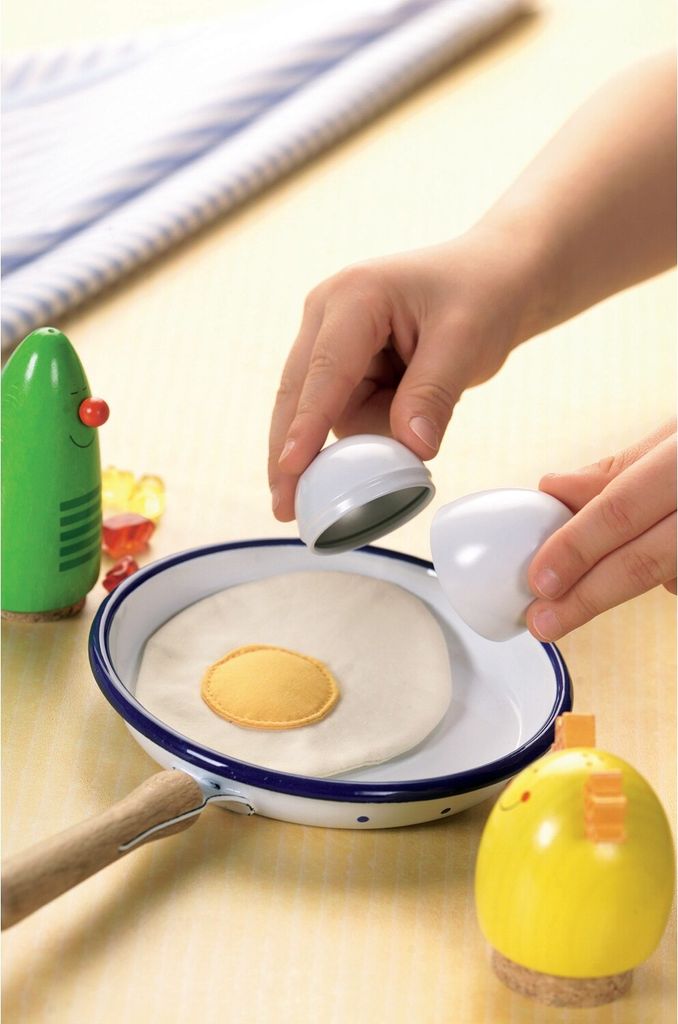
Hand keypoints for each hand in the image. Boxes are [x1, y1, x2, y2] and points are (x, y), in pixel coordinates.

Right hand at [268, 226, 538, 519]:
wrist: (495, 278)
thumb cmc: (482, 296)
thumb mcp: (467, 340)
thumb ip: (433, 394)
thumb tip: (411, 450)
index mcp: (354, 296)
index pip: (324, 371)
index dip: (306, 425)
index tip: (290, 470)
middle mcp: (328, 316)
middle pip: (298, 394)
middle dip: (291, 452)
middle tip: (286, 509)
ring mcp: (331, 342)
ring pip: (326, 414)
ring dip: (358, 441)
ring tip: (407, 429)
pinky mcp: (345, 367)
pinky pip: (348, 416)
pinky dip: (370, 436)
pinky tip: (400, 433)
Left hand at [527, 420, 676, 640]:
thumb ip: (622, 467)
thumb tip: (554, 489)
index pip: (621, 507)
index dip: (576, 548)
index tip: (539, 580)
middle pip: (645, 561)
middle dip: (588, 597)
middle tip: (545, 622)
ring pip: (673, 579)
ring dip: (634, 586)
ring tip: (589, 593)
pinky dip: (674, 581)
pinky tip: (669, 570)